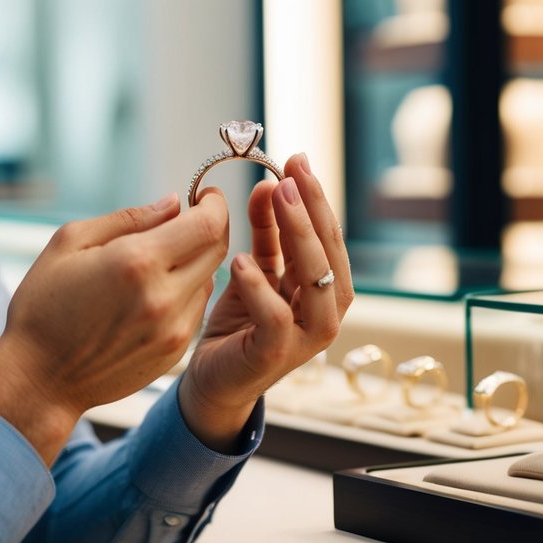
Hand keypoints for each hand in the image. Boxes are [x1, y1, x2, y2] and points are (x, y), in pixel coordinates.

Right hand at [0, 191, 228, 463]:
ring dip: (196, 260)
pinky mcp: (175, 352)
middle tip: (188, 218)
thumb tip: (173, 203)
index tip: (204, 196)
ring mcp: (173, 329)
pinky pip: (197, 308)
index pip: (207, 223)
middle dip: (210, 226)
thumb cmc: (43, 305)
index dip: (214, 203)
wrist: (39, 379)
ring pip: (210, 279)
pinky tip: (153, 292)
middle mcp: (164, 297)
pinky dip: (186, 291)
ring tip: (161, 259)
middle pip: (217, 249)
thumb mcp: (70, 242)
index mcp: (137, 262)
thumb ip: (129, 218)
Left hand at [179, 153, 352, 450]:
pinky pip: (276, 319)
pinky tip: (240, 262)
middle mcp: (325, 313)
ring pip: (317, 284)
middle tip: (292, 173)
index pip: (329, 237)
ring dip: (299, 237)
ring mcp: (305, 339)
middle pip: (330, 254)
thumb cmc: (239, 324)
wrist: (213, 382)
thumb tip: (270, 184)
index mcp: (324, 290)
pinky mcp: (276, 358)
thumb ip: (266, 231)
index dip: (316, 198)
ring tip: (277, 199)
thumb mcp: (254, 268)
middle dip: (313, 208)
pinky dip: (260, 289)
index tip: (297, 161)